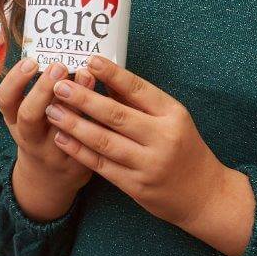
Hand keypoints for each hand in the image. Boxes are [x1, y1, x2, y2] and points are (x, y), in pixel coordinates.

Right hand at [0, 58, 96, 218]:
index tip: (31, 62)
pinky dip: (97, 119)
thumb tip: (54, 45)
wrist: (49, 180)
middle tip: (59, 66)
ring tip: (87, 74)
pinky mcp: (77, 165)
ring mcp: (53, 153)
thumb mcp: (27, 115)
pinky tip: (108, 98)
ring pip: (62, 130)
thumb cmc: (41, 134)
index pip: (5, 100)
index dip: (15, 80)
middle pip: (29, 116)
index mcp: (14, 121)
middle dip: (43, 90)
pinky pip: (87, 142)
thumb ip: (36, 89)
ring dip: (75, 102)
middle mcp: (29, 138)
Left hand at [42, 55, 232, 232]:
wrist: (203, 195)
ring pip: (105, 141)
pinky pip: (102, 166)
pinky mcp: (137, 187)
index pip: (138, 89)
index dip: (112, 74)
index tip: (89, 60)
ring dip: (75, 125)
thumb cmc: (182, 148)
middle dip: (84, 99)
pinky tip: (62, 138)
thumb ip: (138, 100)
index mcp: (173, 115)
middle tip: (59, 86)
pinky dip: (79, 151)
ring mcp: (149, 165)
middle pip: (116, 115)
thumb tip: (104, 74)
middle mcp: (162, 138)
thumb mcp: (171, 118)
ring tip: (52, 110)